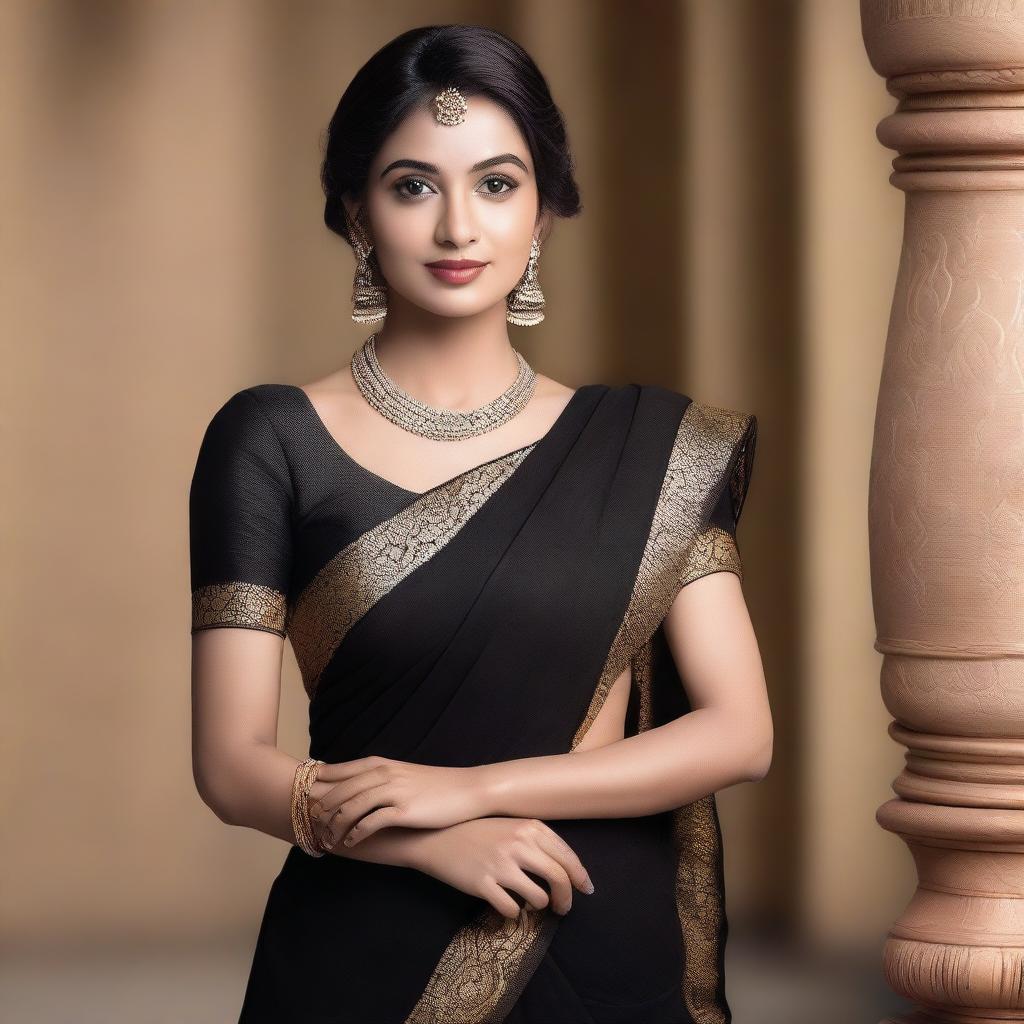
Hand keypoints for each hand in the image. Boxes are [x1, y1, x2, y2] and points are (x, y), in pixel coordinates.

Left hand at [307, 755, 488, 850]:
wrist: (467, 789)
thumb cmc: (435, 784)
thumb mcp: (403, 774)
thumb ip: (379, 778)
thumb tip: (357, 788)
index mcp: (381, 764)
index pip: (340, 771)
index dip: (318, 783)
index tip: (300, 794)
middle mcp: (383, 774)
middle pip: (340, 790)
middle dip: (321, 808)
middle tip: (308, 823)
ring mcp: (393, 792)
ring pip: (352, 807)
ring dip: (335, 825)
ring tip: (327, 839)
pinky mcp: (403, 811)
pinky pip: (371, 823)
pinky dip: (356, 833)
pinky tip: (350, 843)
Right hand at [406, 817, 595, 918]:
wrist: (437, 837)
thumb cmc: (478, 831)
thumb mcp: (511, 826)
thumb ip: (537, 841)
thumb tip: (568, 869)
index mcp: (529, 827)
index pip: (567, 857)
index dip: (580, 877)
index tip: (585, 890)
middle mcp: (518, 843)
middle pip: (559, 878)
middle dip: (566, 899)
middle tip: (563, 908)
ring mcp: (500, 864)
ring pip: (538, 898)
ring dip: (539, 905)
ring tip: (530, 903)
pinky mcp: (483, 884)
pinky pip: (511, 909)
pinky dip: (513, 913)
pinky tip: (508, 906)